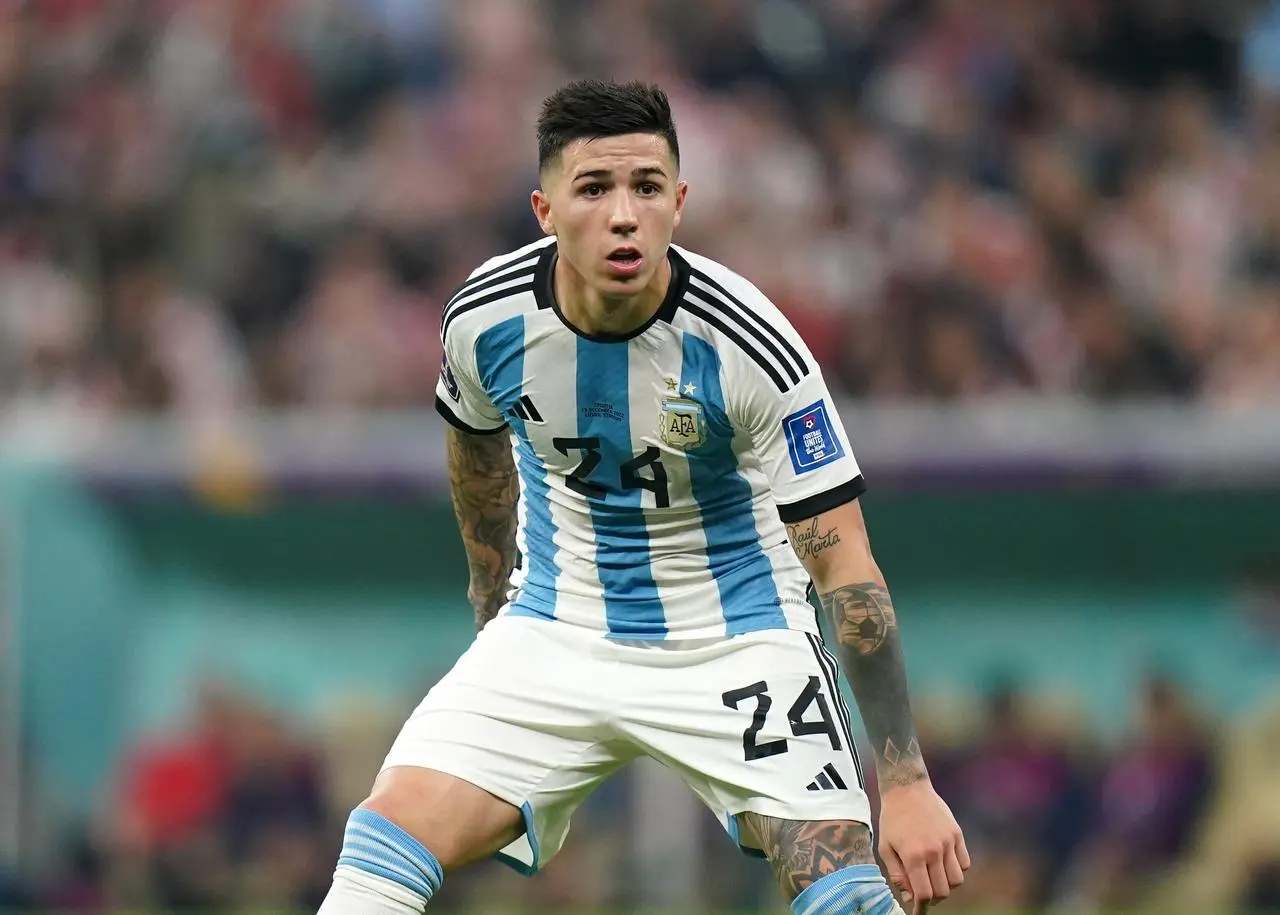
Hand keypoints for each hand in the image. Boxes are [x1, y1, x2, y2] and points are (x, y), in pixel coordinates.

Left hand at [877, 779, 968, 914]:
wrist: (906, 788)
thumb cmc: (892, 818)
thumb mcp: (885, 847)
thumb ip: (897, 874)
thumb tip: (909, 897)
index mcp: (913, 855)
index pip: (924, 894)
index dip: (922, 908)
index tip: (918, 911)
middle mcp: (934, 850)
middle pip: (943, 891)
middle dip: (933, 898)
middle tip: (924, 893)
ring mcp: (948, 842)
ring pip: (957, 880)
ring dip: (946, 885)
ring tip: (934, 878)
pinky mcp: (957, 834)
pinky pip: (965, 863)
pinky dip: (956, 870)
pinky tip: (943, 864)